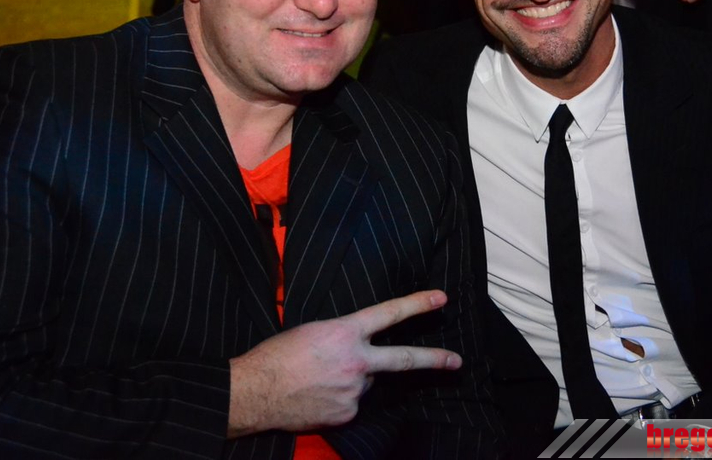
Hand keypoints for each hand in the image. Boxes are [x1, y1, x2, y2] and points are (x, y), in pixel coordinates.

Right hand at [227, 290, 460, 436]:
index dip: (417, 304)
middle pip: (403, 358)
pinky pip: (351, 402)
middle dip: (434, 359)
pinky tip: (318, 394)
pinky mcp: (347, 413)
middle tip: (456, 361)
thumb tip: (358, 349)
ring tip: (320, 377)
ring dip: (352, 378)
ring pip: (366, 381)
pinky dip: (340, 398)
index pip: (389, 313)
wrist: (254, 391)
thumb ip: (343, 337)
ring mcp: (354, 389)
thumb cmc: (276, 355)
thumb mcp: (312, 330)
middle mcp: (356, 360)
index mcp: (345, 332)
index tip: (441, 299)